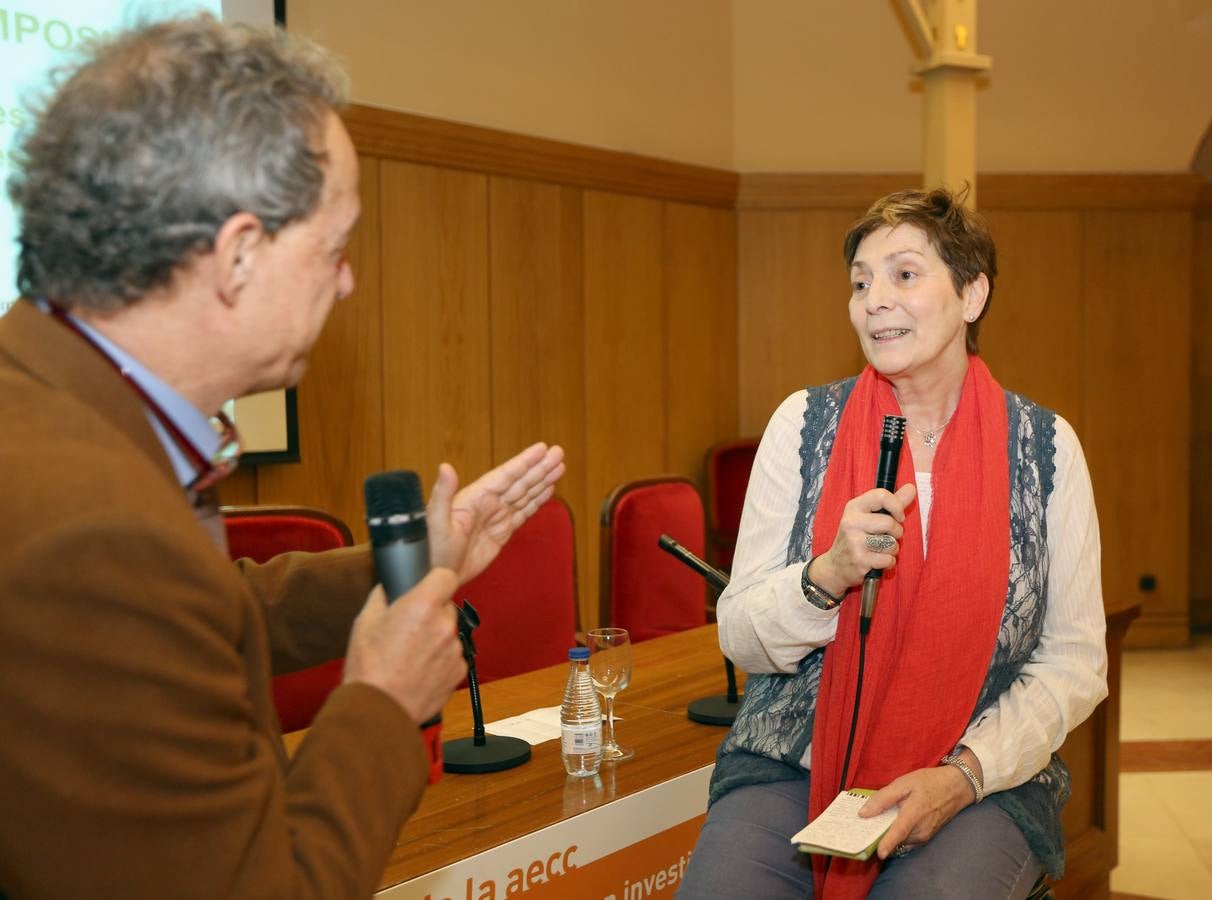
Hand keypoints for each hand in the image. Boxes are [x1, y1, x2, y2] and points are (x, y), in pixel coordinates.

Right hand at [343, 570, 465, 724]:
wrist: (378, 709)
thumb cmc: (369, 667)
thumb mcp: (365, 621)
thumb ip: (383, 596)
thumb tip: (391, 585)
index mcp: (423, 605)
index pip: (446, 576)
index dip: (435, 580)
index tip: (427, 587)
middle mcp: (445, 624)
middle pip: (447, 606)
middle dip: (431, 612)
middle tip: (409, 627)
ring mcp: (455, 649)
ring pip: (450, 632)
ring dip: (436, 637)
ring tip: (411, 654)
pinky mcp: (459, 670)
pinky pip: (453, 655)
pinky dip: (440, 659)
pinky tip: (419, 669)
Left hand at [426, 442, 565, 583]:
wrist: (437, 577)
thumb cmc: (432, 550)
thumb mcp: (435, 522)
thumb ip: (442, 493)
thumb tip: (445, 467)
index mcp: (475, 497)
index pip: (505, 475)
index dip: (524, 462)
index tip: (542, 449)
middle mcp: (488, 503)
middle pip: (520, 481)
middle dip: (540, 468)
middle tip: (559, 452)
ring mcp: (496, 517)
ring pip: (524, 495)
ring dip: (542, 481)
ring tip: (559, 466)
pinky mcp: (501, 532)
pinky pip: (523, 512)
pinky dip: (537, 501)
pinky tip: (548, 490)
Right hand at [810, 482, 915, 596]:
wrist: (836, 566)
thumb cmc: (857, 538)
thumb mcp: (869, 516)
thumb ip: (892, 503)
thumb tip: (911, 487)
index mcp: (854, 507)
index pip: (881, 495)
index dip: (896, 506)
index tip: (898, 516)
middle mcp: (851, 522)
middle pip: (890, 523)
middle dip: (896, 533)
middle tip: (886, 537)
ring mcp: (854, 541)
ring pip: (891, 543)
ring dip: (892, 549)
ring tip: (879, 550)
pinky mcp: (859, 560)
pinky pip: (888, 559)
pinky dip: (888, 562)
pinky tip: (877, 561)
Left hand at [860, 762, 975, 858]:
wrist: (955, 787)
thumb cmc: (929, 782)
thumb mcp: (903, 783)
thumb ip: (883, 798)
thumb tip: (864, 813)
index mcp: (914, 813)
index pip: (899, 833)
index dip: (888, 844)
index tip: (880, 854)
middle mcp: (920, 830)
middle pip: (895, 838)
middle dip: (880, 834)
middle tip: (866, 825)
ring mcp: (924, 836)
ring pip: (900, 840)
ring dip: (889, 833)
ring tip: (882, 818)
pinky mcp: (925, 838)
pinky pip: (906, 840)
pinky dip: (898, 834)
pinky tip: (894, 821)